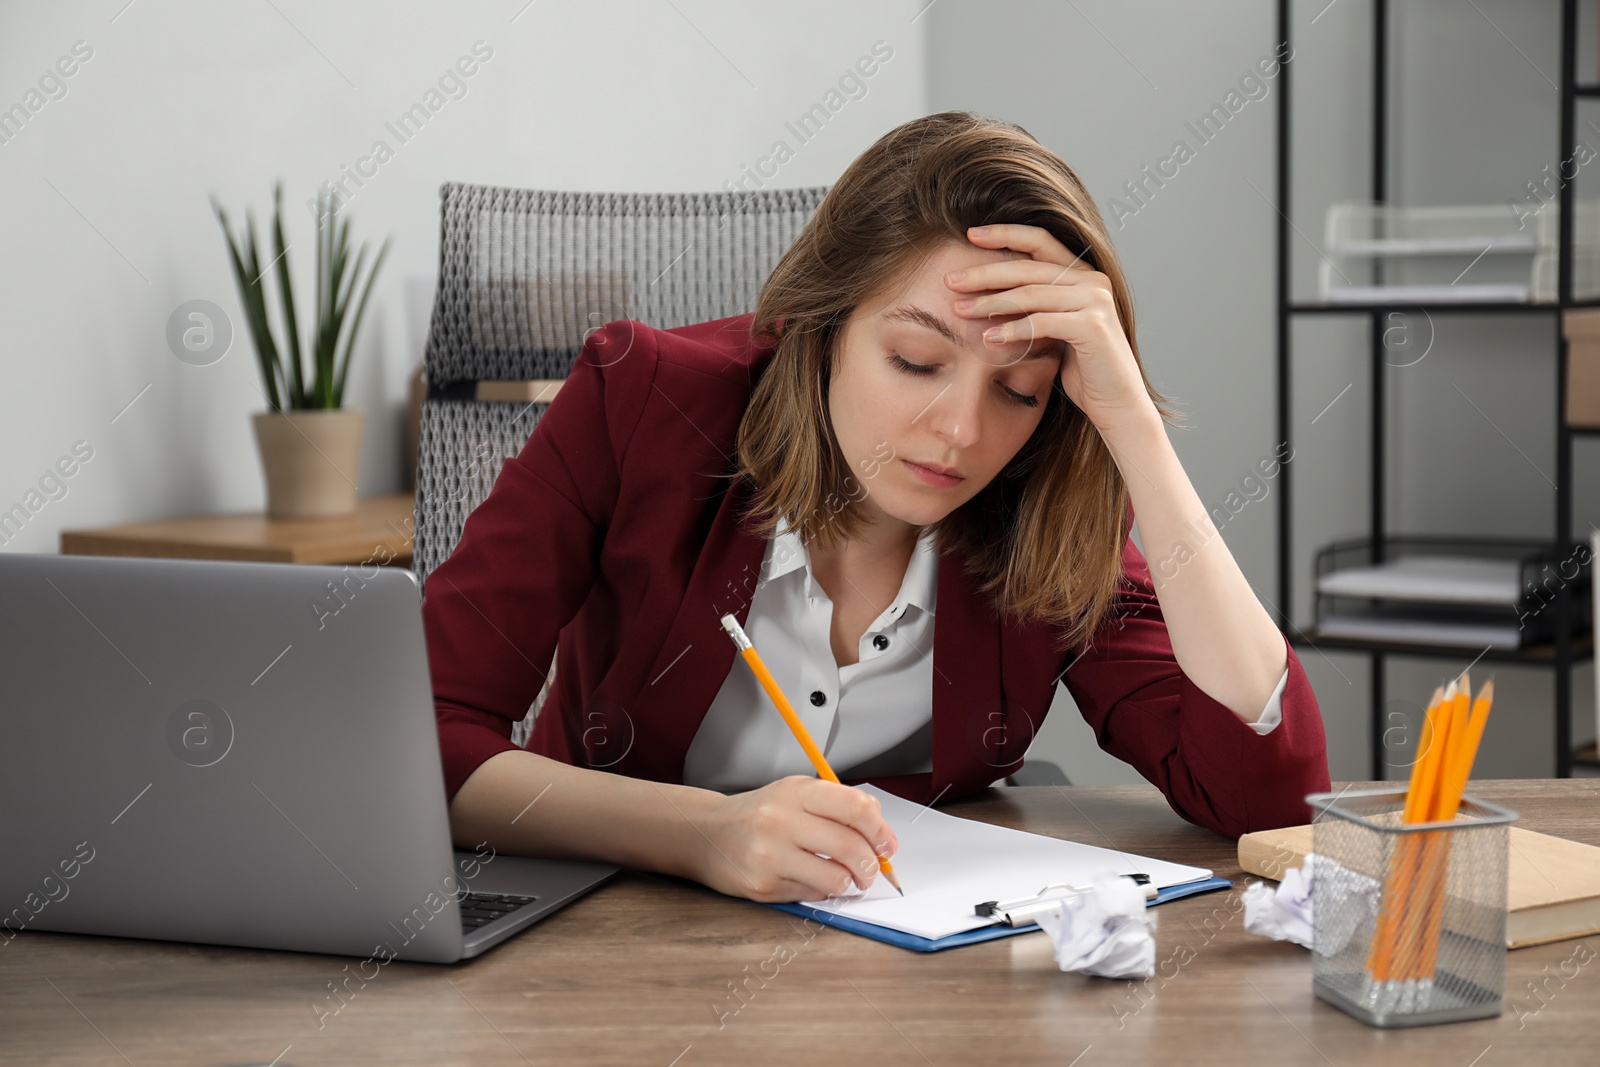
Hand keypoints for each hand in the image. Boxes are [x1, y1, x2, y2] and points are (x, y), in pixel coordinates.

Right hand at [693, 776, 899, 902]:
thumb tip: (881, 831)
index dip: (880, 830)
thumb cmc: (759, 815)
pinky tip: (811, 879)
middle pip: (849, 846)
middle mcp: (781, 820)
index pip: (854, 807)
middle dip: (871, 865)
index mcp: (796, 791)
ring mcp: (769, 855)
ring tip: (845, 877)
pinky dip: (821, 890)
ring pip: (835, 877)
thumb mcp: (795, 795)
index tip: (887, 845)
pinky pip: (811, 894)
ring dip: (849, 882)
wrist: (707, 834)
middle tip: (872, 870)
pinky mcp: (761, 885)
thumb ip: (837, 806)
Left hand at [946, 223, 1158, 437]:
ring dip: (990, 302)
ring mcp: (1095, 300)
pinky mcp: (1093, 326)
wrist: (1117, 403)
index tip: (970, 235)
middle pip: (1027, 267)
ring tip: (960, 311)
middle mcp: (1092, 280)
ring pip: (1030, 293)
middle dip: (984, 273)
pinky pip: (1041, 322)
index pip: (1039, 240)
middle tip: (950, 282)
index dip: (1004, 234)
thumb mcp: (1054, 329)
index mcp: (1082, 274)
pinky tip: (989, 338)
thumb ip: (1033, 307)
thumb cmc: (1083, 369)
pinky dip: (1012, 329)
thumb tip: (987, 297)